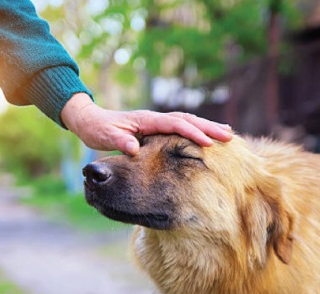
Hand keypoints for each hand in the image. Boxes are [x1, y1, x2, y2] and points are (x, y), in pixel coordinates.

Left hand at [60, 93, 232, 154]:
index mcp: (146, 120)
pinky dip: (195, 129)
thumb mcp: (105, 137)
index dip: (192, 132)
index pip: (175, 124)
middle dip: (208, 127)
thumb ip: (119, 142)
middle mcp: (154, 118)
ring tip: (226, 133)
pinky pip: (180, 127)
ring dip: (206, 126)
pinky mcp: (155, 127)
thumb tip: (133, 148)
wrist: (90, 121)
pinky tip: (204, 136)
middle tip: (229, 136)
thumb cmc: (97, 130)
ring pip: (186, 121)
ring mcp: (156, 122)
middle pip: (187, 119)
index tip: (209, 143)